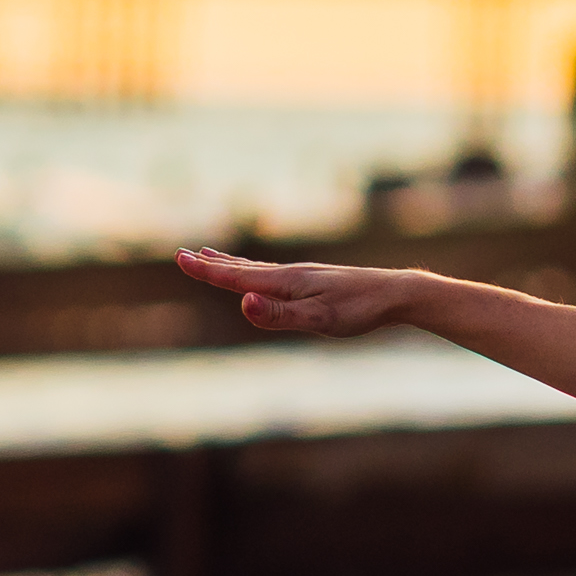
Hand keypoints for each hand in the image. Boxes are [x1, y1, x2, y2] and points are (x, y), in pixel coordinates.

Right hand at [177, 245, 435, 337]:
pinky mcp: (314, 282)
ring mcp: (302, 276)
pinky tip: (261, 276)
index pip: (236, 276)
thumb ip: (279, 315)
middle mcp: (289, 274)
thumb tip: (243, 303)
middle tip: (184, 254)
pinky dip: (255, 270)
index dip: (207, 270)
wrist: (394, 294)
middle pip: (241, 267)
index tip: (181, 259)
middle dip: (211, 263)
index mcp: (284, 282)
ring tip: (212, 256)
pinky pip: (274, 274)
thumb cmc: (358, 310)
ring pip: (257, 268)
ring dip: (230, 263)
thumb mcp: (318, 320)